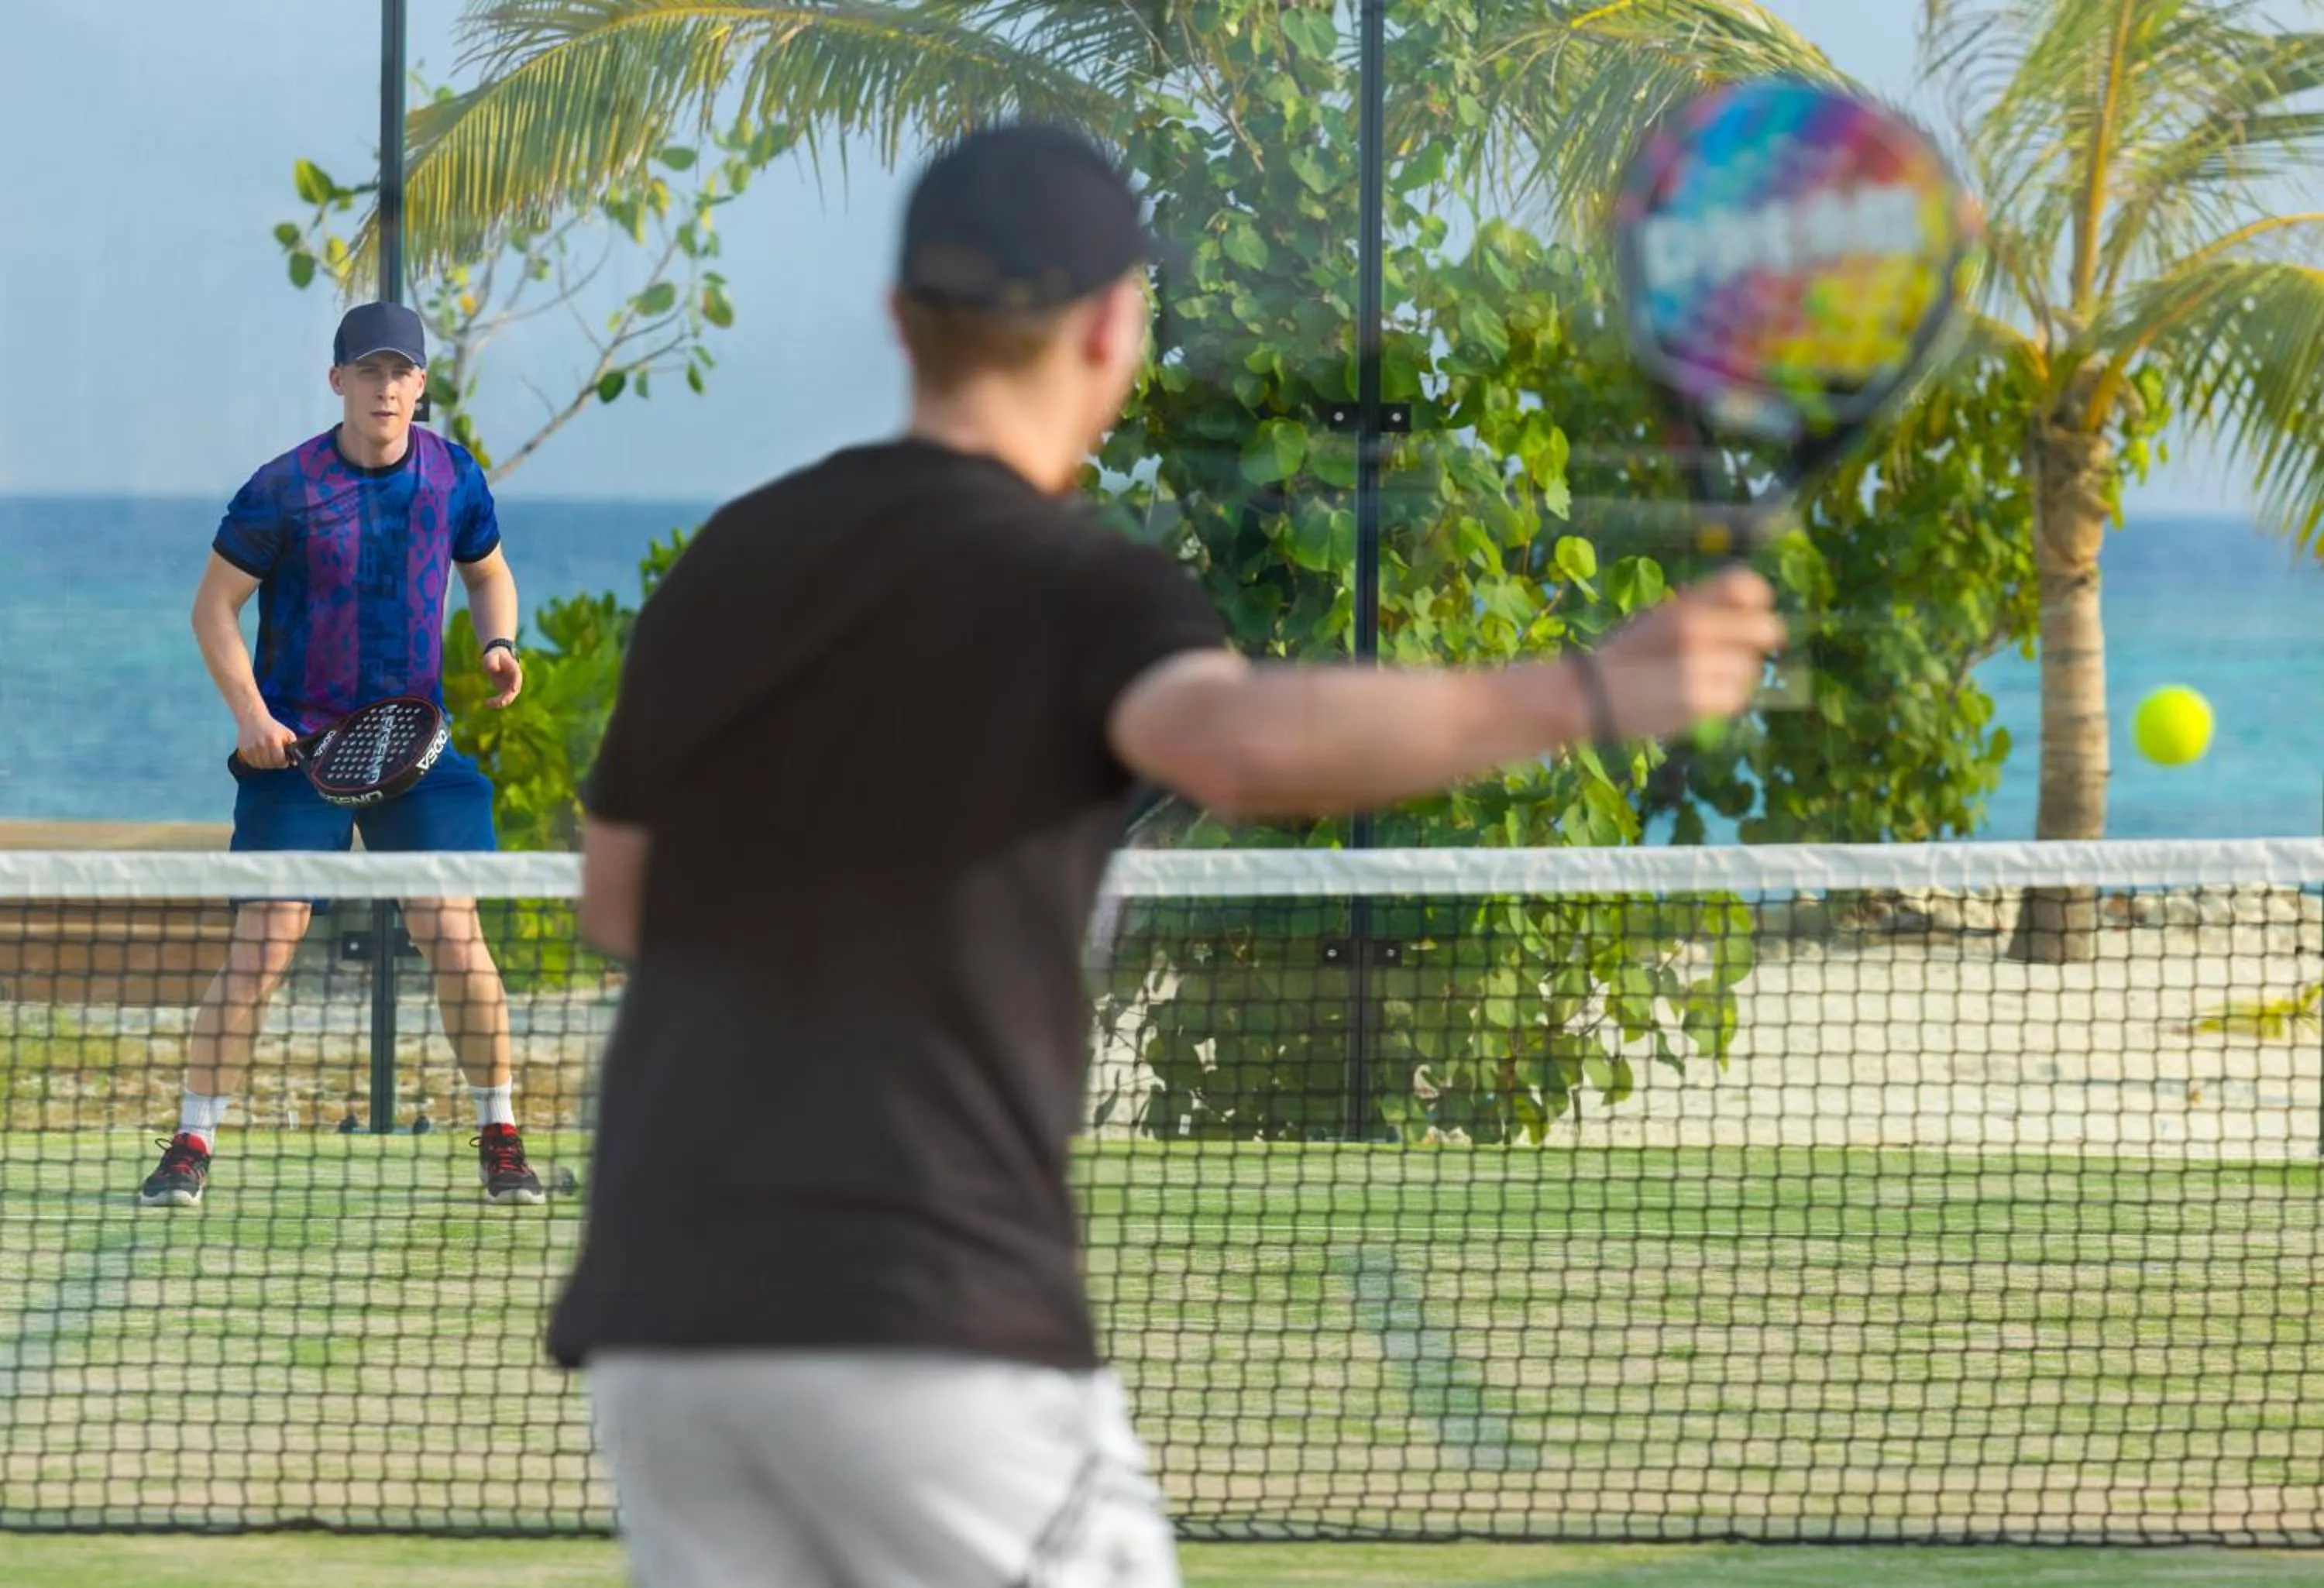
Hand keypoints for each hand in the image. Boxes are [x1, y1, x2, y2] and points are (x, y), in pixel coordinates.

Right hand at [234, 710, 300, 770]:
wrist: (253, 718)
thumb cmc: (271, 726)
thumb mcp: (286, 733)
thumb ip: (292, 746)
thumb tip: (294, 761)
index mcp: (273, 741)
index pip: (279, 761)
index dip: (283, 763)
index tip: (284, 760)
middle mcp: (261, 745)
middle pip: (270, 765)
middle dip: (275, 763)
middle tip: (276, 757)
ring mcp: (251, 748)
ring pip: (261, 765)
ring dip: (266, 763)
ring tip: (268, 756)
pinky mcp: (243, 750)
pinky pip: (252, 763)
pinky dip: (257, 762)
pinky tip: (260, 755)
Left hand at [482, 646, 522, 707]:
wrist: (496, 659)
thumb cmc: (494, 656)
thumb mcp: (491, 656)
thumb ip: (492, 661)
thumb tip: (494, 670)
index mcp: (514, 668)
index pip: (517, 676)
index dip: (516, 683)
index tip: (514, 689)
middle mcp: (515, 679)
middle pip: (514, 690)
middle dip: (508, 697)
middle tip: (500, 703)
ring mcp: (511, 686)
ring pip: (508, 698)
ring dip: (500, 702)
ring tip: (487, 704)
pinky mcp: (505, 691)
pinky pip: (502, 699)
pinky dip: (495, 703)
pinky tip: (486, 704)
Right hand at [1585, 567, 1787, 741]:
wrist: (1588, 694)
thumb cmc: (1624, 659)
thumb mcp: (1656, 621)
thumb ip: (1699, 611)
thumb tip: (1754, 613)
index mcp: (1683, 604)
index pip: (1744, 585)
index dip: (1758, 599)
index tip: (1754, 612)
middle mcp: (1694, 629)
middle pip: (1765, 628)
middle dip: (1762, 641)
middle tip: (1750, 651)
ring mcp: (1697, 665)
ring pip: (1751, 668)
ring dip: (1738, 676)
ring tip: (1709, 680)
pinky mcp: (1698, 699)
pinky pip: (1737, 698)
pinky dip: (1726, 701)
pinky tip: (1703, 701)